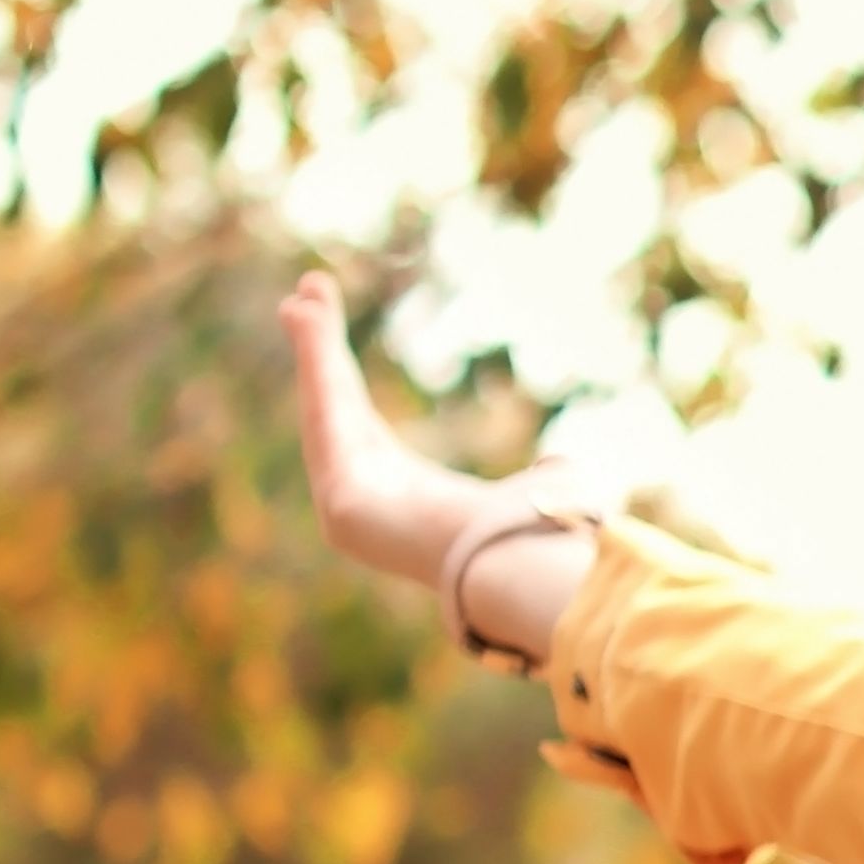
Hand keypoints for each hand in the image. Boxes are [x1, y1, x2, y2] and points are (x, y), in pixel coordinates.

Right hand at [283, 274, 598, 657]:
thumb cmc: (533, 545)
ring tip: (303, 296)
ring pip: (326, 409)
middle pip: (335, 407)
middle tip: (307, 290)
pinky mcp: (340, 501)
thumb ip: (543, 476)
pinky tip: (309, 324)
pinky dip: (316, 369)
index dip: (339, 376)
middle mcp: (366, 498)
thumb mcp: (539, 493)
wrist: (521, 574)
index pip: (358, 422)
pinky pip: (326, 418)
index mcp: (403, 493)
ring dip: (313, 351)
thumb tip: (560, 464)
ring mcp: (346, 506)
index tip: (328, 330)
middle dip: (318, 350)